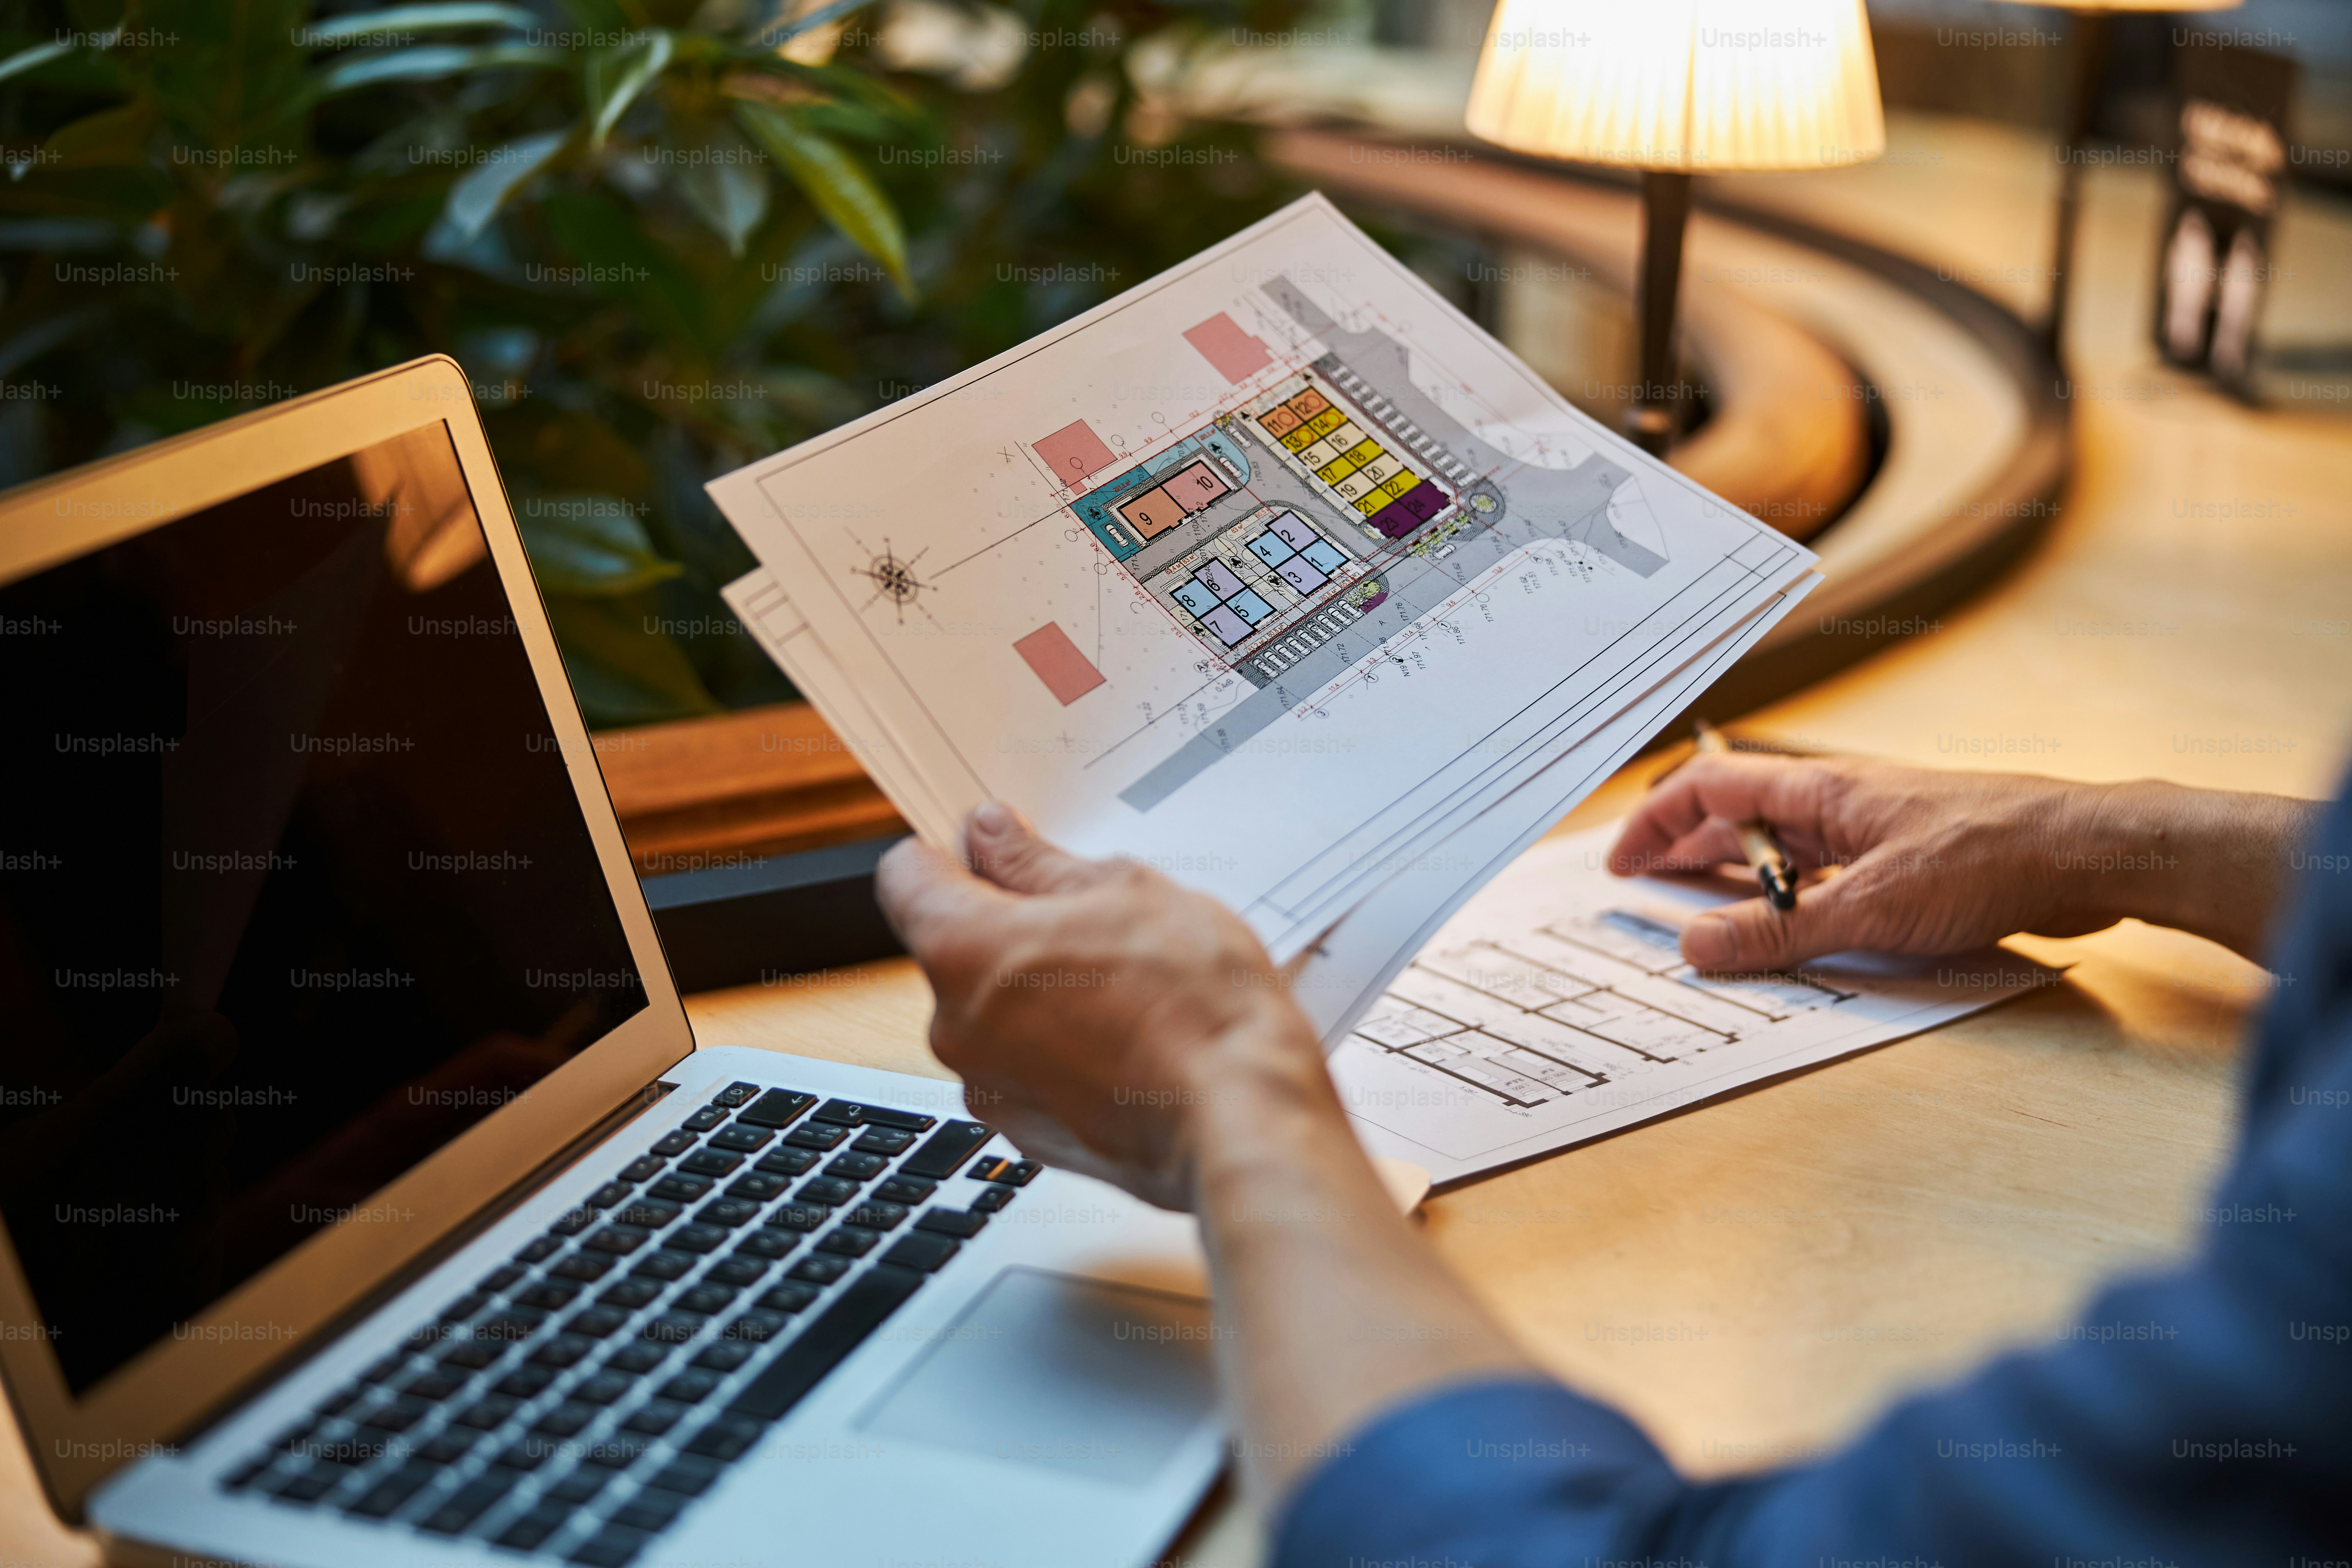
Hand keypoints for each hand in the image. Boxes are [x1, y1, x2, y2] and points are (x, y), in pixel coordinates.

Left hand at [873, 803, 1334, 1209]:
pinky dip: (1062, 1047)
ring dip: (1041, 989)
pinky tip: (1128, 1039)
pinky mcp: (1028, 1135)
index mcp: (963, 953)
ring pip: (995, 1011)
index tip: (999, 850)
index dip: (951, 854)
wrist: (1243, 1125)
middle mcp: (955, 1028)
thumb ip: (1041, 865)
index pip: (905, 878)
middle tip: (1094, 918)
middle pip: (955, 950)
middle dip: (1013, 926)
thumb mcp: (1127, 893)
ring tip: (1126, 986)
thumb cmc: (1196, 1010)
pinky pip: (1026, 1067)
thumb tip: (994, 838)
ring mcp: (989, 1090)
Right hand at [1608, 754, 2132, 970]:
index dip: (1658, 823)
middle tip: (1648, 893)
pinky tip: (1794, 932)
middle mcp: (1843, 805)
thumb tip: (1699, 946)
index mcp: (1822, 793)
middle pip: (1742, 820)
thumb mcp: (1869, 907)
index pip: (1712, 790)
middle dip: (1688, 853)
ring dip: (1741, 882)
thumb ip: (1780, 932)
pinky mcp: (1911, 865)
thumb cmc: (1993, 854)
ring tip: (1705, 916)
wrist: (2092, 852)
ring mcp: (1877, 833)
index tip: (1624, 864)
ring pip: (1786, 852)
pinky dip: (1796, 903)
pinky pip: (1829, 879)